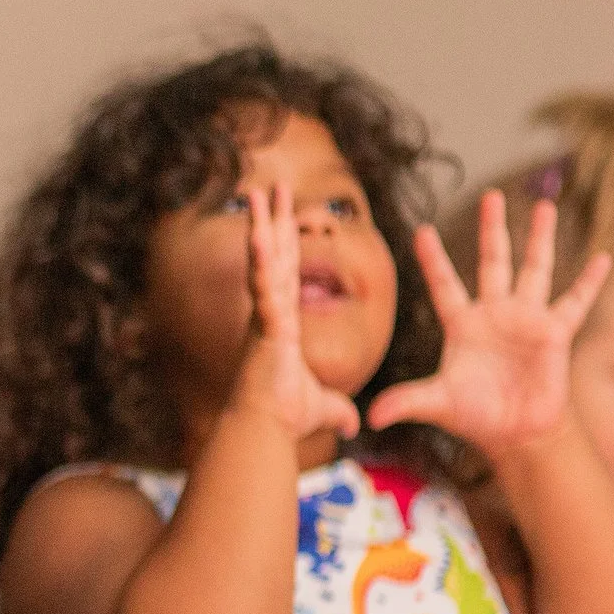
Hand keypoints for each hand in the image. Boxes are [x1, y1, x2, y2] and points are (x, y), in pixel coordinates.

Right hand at [228, 180, 360, 441]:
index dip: (286, 244)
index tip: (285, 218)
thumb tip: (355, 427)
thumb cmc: (285, 417)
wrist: (266, 426)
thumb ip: (339, 412)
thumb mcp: (323, 408)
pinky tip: (260, 231)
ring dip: (261, 225)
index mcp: (281, 322)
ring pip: (262, 259)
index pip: (286, 273)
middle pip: (273, 255)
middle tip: (270, 186)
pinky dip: (261, 257)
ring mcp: (263, 313)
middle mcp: (268, 311)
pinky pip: (263, 283)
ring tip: (258, 192)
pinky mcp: (265, 322)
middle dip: (273, 220)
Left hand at [367, 190, 609, 454]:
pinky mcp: (555, 333)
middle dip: (492, 229)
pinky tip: (604, 257)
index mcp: (462, 324)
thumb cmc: (474, 415)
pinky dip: (590, 282)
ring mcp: (527, 319)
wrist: (514, 433)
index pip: (444, 284)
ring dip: (540, 239)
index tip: (421, 229)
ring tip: (544, 206)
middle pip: (492, 261)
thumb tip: (373, 416)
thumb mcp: (438, 403)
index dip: (434, 259)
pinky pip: (575, 302)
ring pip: (535, 269)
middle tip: (490, 195)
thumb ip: (407, 401)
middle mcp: (495, 313)